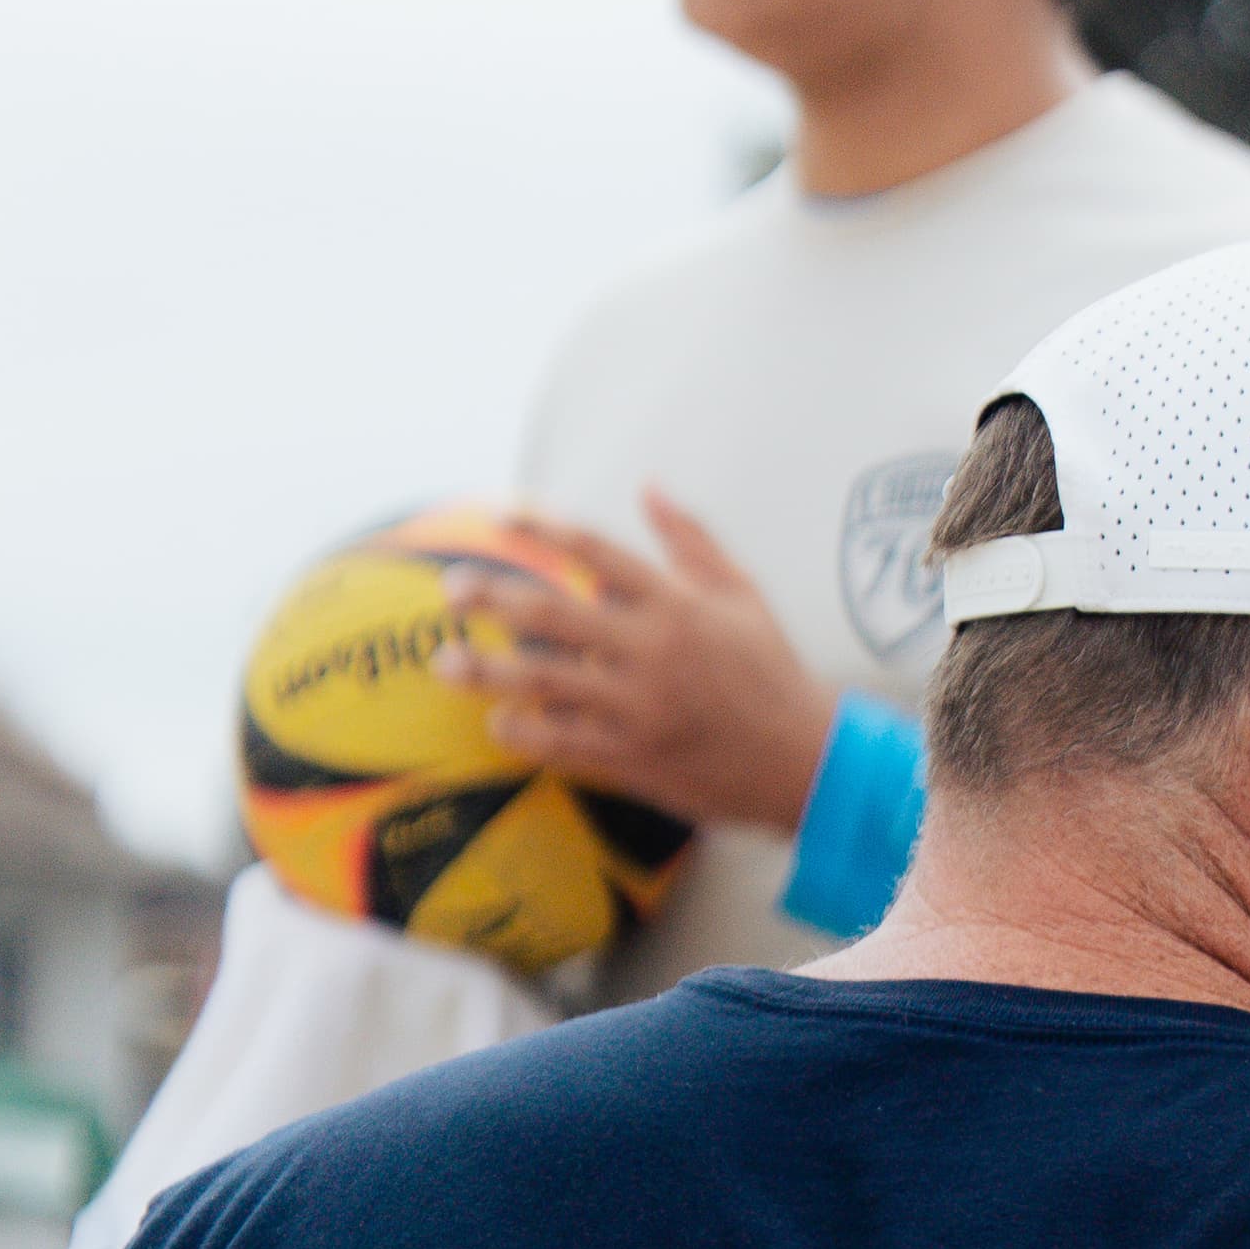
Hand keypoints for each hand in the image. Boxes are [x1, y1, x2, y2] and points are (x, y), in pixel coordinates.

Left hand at [478, 495, 834, 835]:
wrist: (805, 762)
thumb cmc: (772, 671)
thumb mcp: (742, 595)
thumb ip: (691, 542)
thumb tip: (649, 486)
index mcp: (678, 605)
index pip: (598, 551)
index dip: (544, 528)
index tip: (500, 514)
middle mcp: (653, 651)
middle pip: (555, 615)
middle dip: (494, 599)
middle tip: (452, 588)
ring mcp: (640, 708)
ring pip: (547, 682)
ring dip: (488, 672)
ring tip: (444, 662)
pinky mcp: (636, 758)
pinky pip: (565, 744)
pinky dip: (527, 732)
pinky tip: (498, 722)